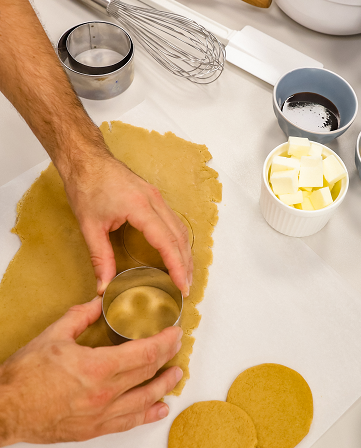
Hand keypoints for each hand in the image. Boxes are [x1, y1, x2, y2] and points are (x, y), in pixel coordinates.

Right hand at [0, 298, 182, 445]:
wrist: (5, 410)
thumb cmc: (25, 377)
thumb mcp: (53, 335)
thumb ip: (81, 316)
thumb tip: (98, 301)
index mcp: (98, 367)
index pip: (146, 352)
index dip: (166, 342)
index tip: (175, 333)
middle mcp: (105, 393)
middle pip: (149, 373)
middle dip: (168, 357)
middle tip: (177, 346)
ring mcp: (101, 415)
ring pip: (145, 400)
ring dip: (165, 386)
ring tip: (176, 375)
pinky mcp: (94, 429)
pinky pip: (129, 422)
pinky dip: (148, 415)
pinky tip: (159, 409)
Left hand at [64, 155, 192, 295]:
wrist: (86, 159)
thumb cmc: (86, 186)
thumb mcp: (89, 226)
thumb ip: (100, 258)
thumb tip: (103, 285)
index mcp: (140, 207)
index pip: (166, 241)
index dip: (176, 266)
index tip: (182, 285)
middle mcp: (154, 201)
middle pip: (179, 236)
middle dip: (186, 264)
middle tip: (186, 288)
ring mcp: (157, 197)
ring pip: (180, 228)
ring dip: (185, 252)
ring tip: (185, 275)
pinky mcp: (155, 196)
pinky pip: (174, 221)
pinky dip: (179, 240)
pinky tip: (177, 252)